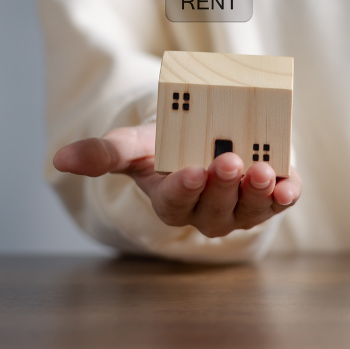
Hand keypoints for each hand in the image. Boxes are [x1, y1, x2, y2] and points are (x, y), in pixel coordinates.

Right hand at [52, 123, 301, 237]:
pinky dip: (286, 195)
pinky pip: (280, 202)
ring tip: (261, 170)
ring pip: (250, 209)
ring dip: (257, 193)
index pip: (175, 203)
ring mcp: (241, 208)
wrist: (206, 136)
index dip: (184, 189)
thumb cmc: (166, 145)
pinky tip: (290, 185)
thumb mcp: (135, 143)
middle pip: (216, 209)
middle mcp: (207, 212)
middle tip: (228, 161)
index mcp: (171, 201)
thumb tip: (59, 158)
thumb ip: (104, 151)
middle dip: (223, 186)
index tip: (191, 172)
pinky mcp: (270, 196)